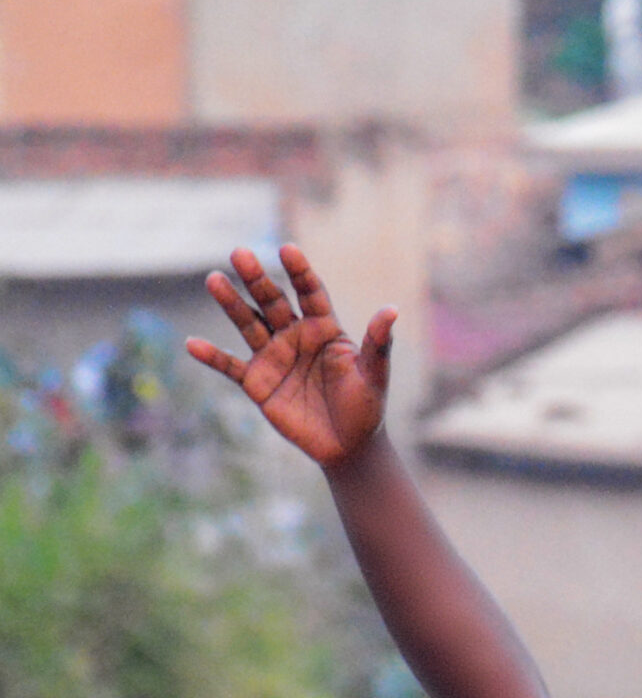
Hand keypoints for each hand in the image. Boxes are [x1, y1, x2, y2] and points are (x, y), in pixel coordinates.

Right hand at [187, 244, 395, 471]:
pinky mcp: (258, 383)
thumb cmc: (366, 408)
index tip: (287, 250)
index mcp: (324, 328)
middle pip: (273, 301)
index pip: (310, 293)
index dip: (300, 272)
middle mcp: (295, 336)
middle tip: (239, 253)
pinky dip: (212, 357)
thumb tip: (391, 310)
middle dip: (257, 279)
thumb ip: (377, 344)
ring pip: (248, 324)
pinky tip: (192, 344)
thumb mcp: (374, 376)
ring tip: (214, 279)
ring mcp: (274, 357)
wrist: (348, 447)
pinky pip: (231, 367)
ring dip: (231, 304)